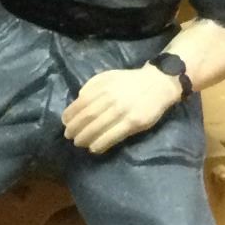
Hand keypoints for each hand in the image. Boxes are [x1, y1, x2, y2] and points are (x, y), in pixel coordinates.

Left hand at [62, 65, 180, 153]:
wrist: (159, 83)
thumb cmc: (130, 81)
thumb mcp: (108, 77)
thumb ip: (92, 86)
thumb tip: (78, 99)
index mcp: (103, 87)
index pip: (81, 103)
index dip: (70, 115)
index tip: (65, 122)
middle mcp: (111, 99)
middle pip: (87, 117)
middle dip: (74, 128)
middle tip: (69, 136)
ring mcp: (123, 111)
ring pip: (98, 127)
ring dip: (85, 138)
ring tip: (79, 143)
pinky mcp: (134, 123)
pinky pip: (113, 135)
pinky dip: (101, 143)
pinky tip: (94, 148)